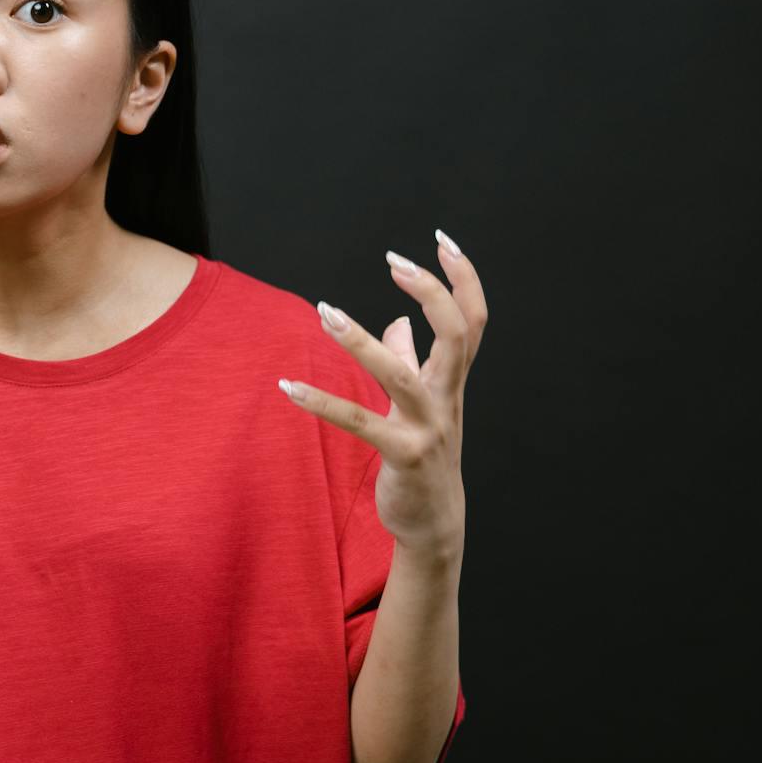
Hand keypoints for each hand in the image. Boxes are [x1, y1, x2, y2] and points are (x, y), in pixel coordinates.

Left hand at [278, 229, 488, 559]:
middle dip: (431, 292)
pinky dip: (322, 402)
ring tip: (324, 310)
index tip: (443, 240)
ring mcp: (429, 428)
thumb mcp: (423, 403)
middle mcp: (448, 398)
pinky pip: (359, 422)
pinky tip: (288, 387)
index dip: (464, 278)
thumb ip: (412, 359)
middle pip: (456, 335)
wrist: (435, 522)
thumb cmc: (426, 455)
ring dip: (361, 340)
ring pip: (400, 374)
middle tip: (395, 261)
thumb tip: (398, 322)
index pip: (473, 319)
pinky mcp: (402, 456)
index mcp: (454, 380)